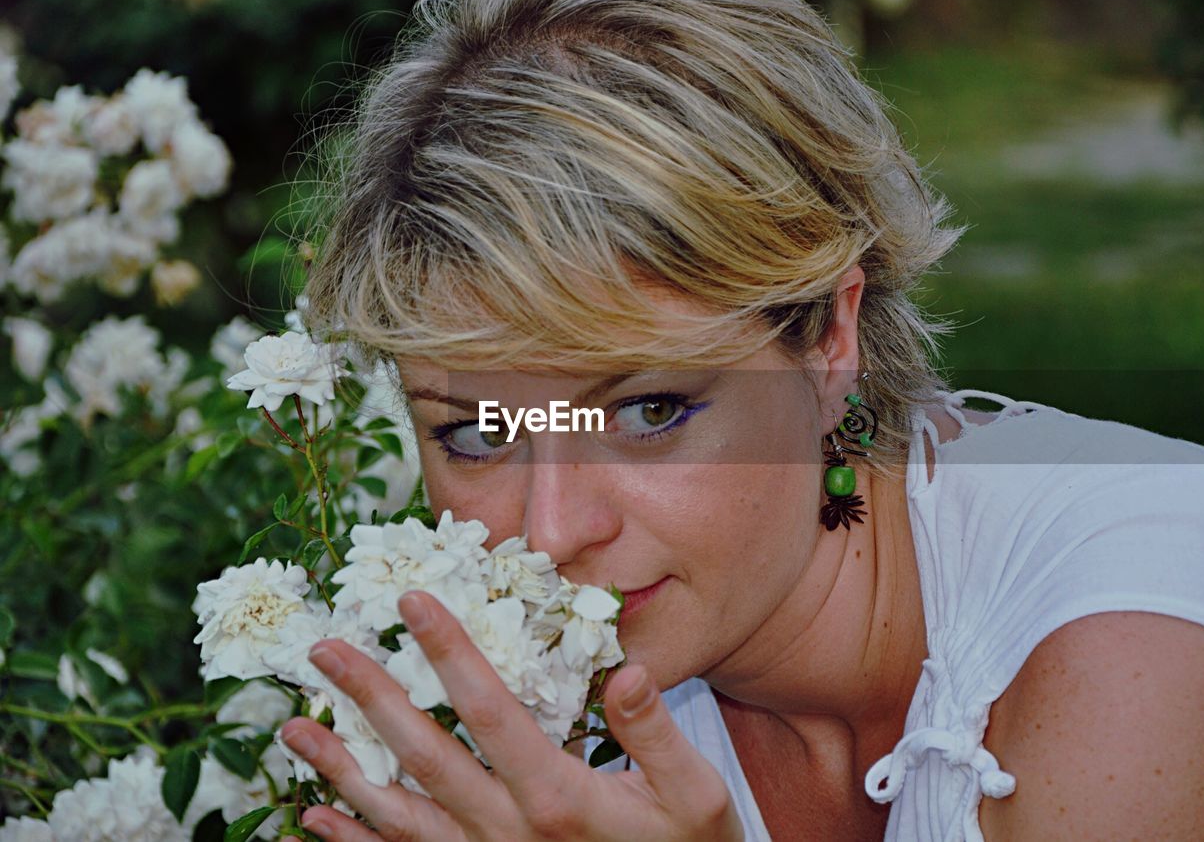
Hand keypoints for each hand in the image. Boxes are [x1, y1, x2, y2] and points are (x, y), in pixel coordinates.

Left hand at [279, 591, 744, 840]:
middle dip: (371, 697)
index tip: (413, 601)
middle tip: (324, 650)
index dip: (449, 651)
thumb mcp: (694, 794)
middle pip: (424, 755)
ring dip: (341, 768)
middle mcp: (507, 831)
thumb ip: (656, 733)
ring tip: (293, 727)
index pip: (490, 710)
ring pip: (397, 813)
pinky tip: (311, 819)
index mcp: (557, 796)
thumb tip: (626, 672)